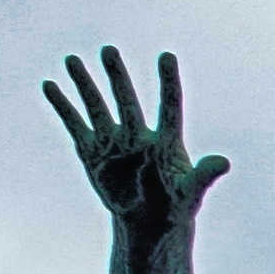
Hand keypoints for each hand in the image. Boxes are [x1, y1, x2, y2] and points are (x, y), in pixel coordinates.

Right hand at [44, 47, 227, 239]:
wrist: (149, 222)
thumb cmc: (176, 205)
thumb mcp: (191, 193)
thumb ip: (204, 176)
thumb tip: (224, 161)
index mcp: (166, 141)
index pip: (169, 106)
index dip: (168, 82)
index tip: (167, 56)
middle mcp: (138, 135)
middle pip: (127, 101)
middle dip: (118, 77)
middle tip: (109, 50)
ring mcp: (113, 142)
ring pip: (97, 107)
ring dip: (84, 85)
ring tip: (72, 59)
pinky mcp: (92, 152)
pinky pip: (75, 125)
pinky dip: (63, 106)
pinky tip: (50, 86)